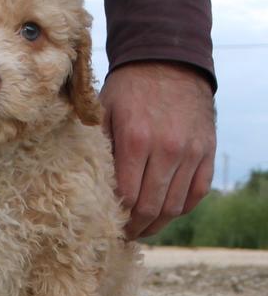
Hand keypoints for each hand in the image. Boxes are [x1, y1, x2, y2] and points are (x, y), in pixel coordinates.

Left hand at [99, 62, 215, 238]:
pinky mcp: (206, 151)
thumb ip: (99, 147)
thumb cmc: (128, 89)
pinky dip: (181, 208)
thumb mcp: (104, 110)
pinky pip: (197, 193)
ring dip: (157, 224)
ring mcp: (190, 152)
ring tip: (143, 227)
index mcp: (135, 140)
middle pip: (150, 207)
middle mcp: (166, 149)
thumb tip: (89, 185)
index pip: (126, 196)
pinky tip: (166, 211)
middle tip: (125, 234)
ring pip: (174, 206)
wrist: (168, 61)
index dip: (117, 218)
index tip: (109, 226)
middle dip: (135, 227)